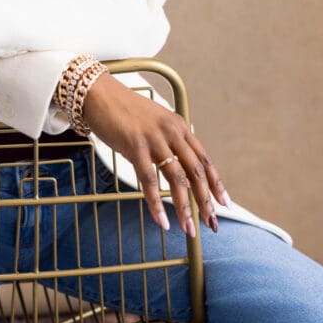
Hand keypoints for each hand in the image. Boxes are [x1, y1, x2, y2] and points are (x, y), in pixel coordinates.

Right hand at [82, 73, 229, 235]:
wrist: (98, 94)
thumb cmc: (123, 112)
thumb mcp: (153, 125)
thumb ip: (168, 145)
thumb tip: (180, 173)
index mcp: (179, 126)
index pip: (204, 159)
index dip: (216, 182)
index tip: (224, 203)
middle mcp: (171, 132)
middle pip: (196, 171)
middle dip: (205, 200)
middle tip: (211, 223)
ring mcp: (154, 138)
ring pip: (176, 179)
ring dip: (184, 207)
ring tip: (188, 228)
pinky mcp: (135, 146)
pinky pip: (149, 181)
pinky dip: (156, 204)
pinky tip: (161, 221)